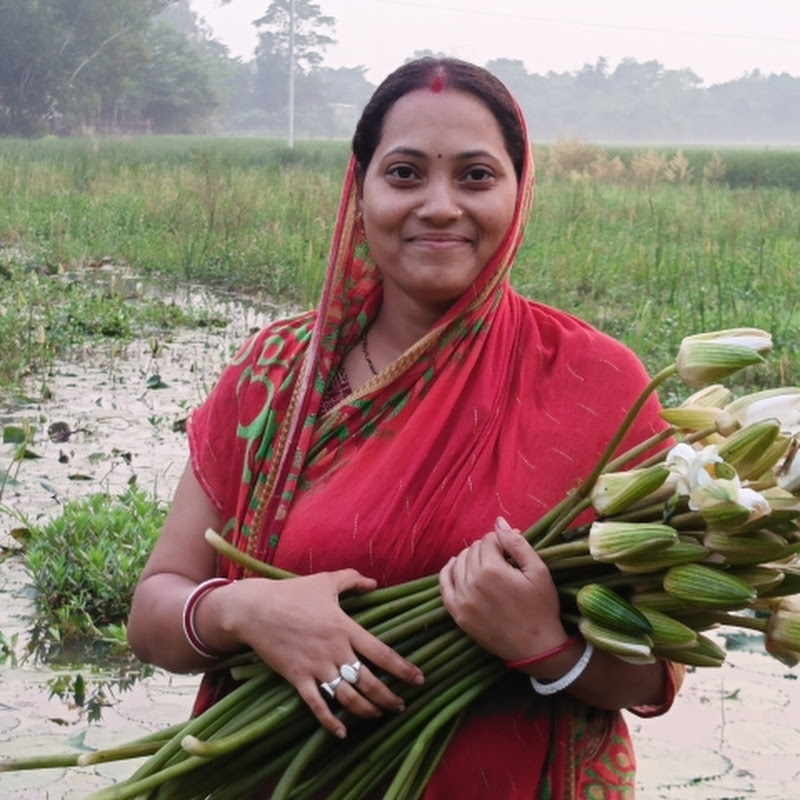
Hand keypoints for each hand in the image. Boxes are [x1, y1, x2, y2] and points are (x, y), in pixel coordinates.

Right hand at [211, 570, 423, 737]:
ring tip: (378, 715)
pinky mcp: (297, 678)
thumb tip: (374, 583)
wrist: (254, 609)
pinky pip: (317, 705)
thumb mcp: (325, 581)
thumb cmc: (292, 593)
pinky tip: (342, 733)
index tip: (419, 679)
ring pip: (347, 696)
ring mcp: (315, 666)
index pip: (381, 652)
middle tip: (401, 705)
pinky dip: (330, 721)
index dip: (402, 668)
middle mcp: (334, 650)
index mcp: (345, 627)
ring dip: (366, 710)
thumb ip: (352, 580)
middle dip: (388, 697)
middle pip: (368, 681)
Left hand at [439, 517, 568, 661]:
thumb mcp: (538, 570)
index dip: (502, 541)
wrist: (537, 648)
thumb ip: (516, 543)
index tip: (512, 550)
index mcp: (492, 569)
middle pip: (473, 550)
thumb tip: (498, 522)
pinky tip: (457, 566)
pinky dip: (448, 571)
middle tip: (503, 559)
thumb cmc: (541, 607)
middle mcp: (471, 582)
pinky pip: (444, 584)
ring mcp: (462, 599)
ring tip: (486, 564)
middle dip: (487, 549)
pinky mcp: (457, 614)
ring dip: (471, 558)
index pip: (488, 540)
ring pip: (458, 563)